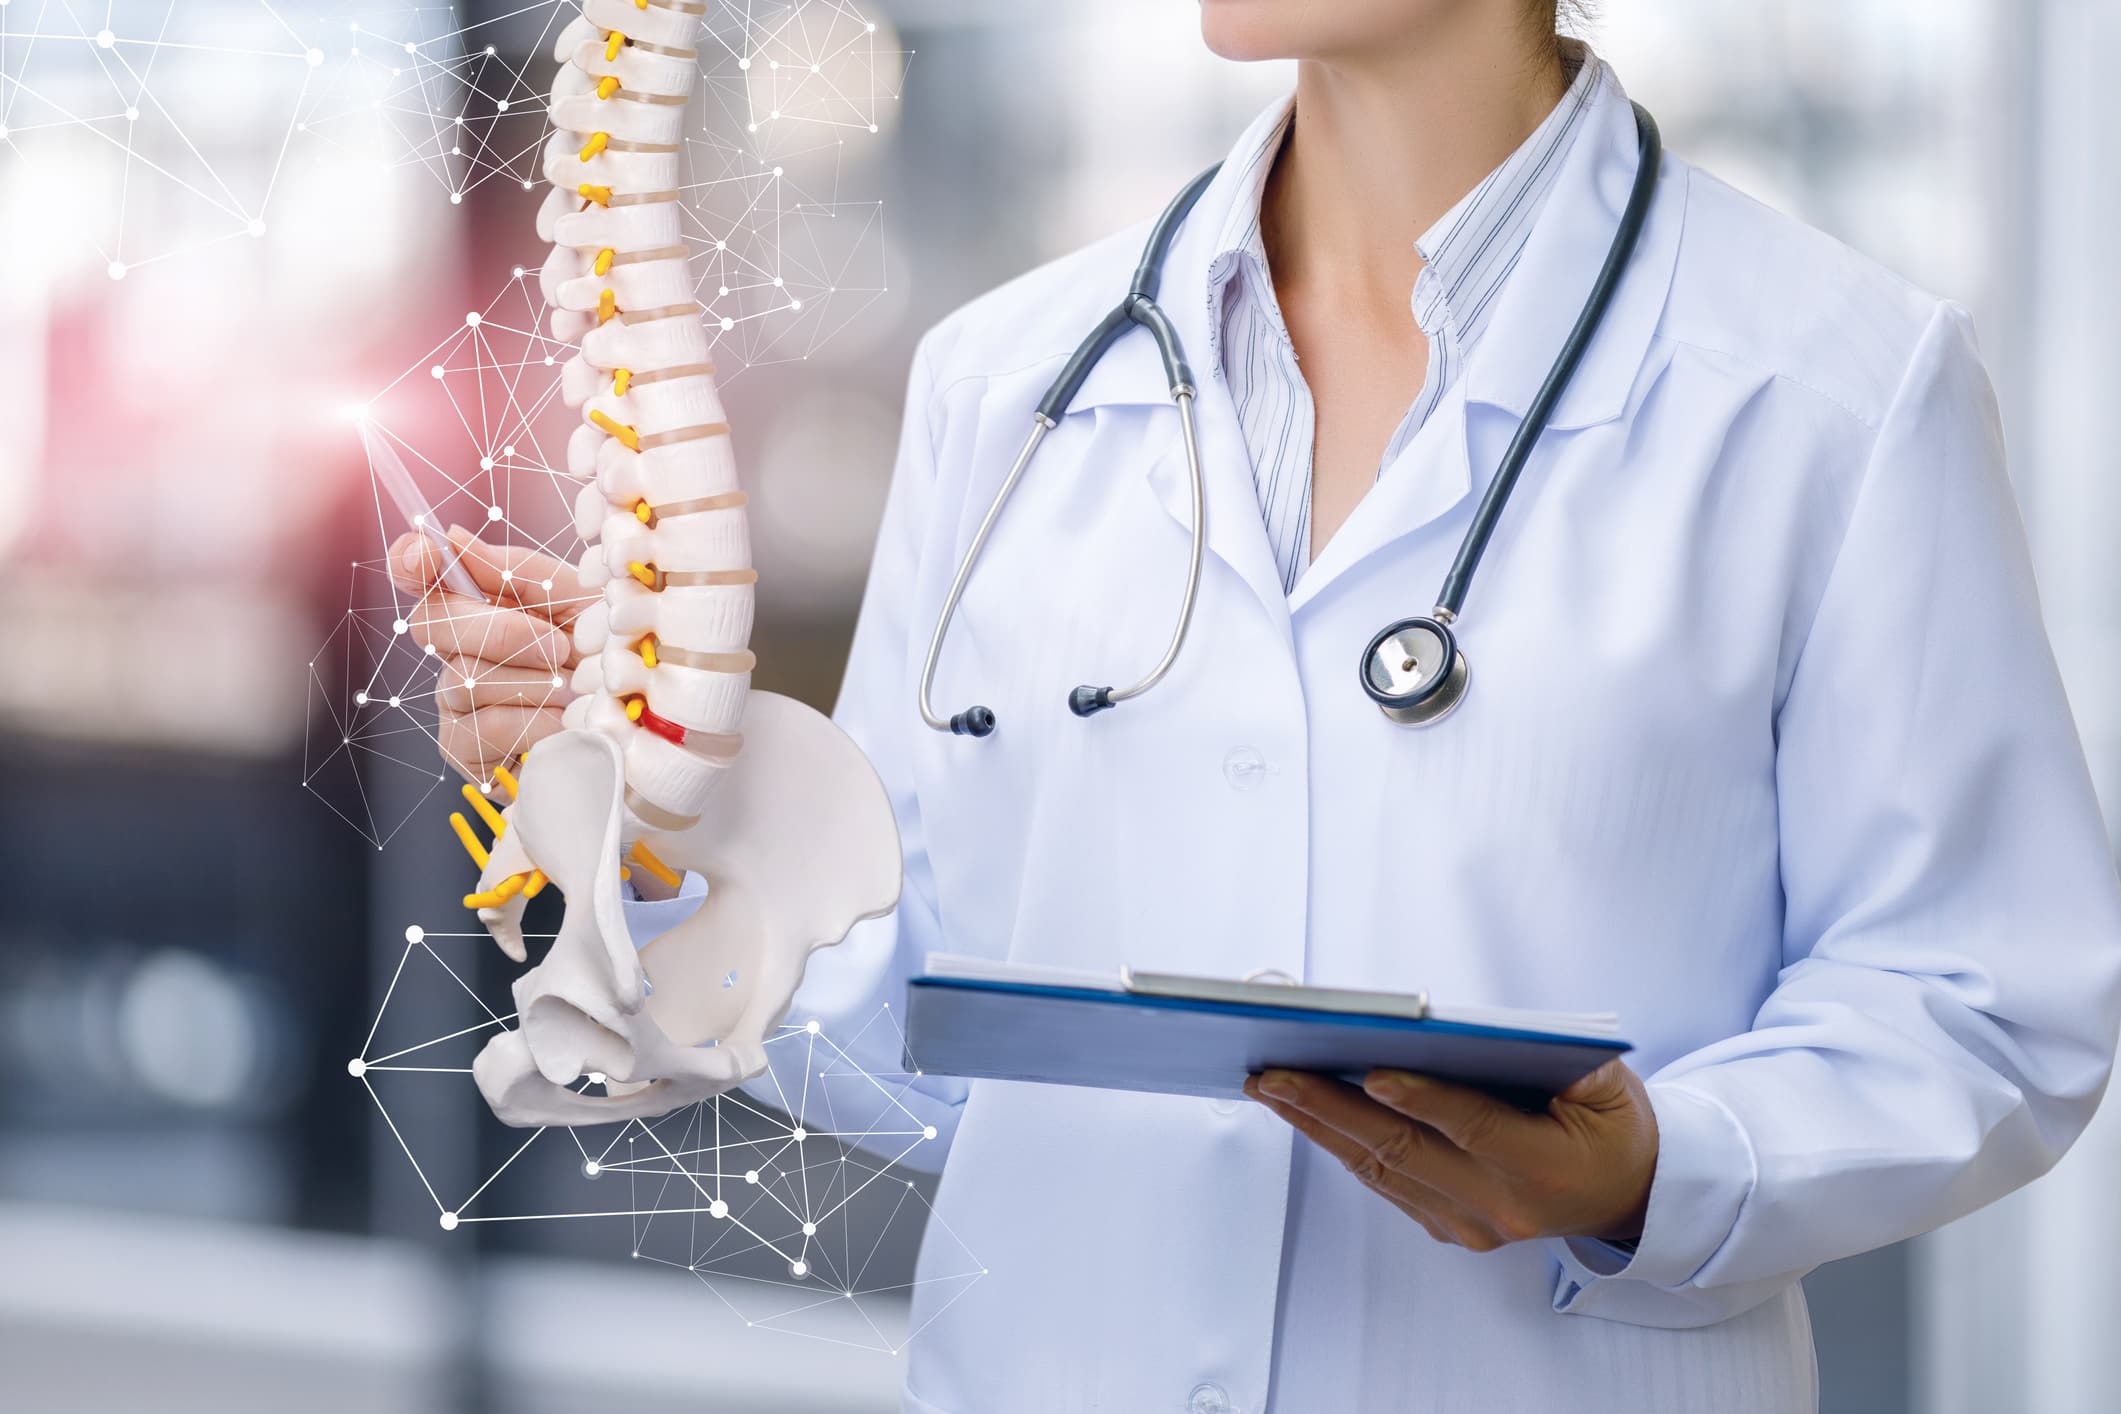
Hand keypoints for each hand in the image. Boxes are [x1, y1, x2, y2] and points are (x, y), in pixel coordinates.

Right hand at [387, 527, 591, 783]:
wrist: (639, 723)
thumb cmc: (608, 655)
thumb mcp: (579, 600)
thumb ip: (517, 571)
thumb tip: (451, 539)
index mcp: (479, 605)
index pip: (419, 574)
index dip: (413, 561)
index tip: (426, 554)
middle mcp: (455, 652)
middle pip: (433, 625)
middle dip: (502, 632)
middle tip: (558, 646)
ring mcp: (455, 704)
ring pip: (464, 681)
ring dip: (535, 684)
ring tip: (577, 692)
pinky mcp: (467, 753)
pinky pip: (484, 728)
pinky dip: (536, 723)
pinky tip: (565, 724)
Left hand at [1244, 1060, 1657, 1250]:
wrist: (1628, 1194)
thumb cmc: (1610, 1124)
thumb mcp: (1604, 1082)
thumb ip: (1551, 1054)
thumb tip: (1468, 1028)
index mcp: (1545, 1165)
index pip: (1474, 1128)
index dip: (1424, 1100)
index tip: (1373, 1071)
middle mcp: (1501, 1205)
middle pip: (1403, 1152)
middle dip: (1332, 1108)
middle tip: (1277, 1073)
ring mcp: (1470, 1223)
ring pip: (1381, 1170)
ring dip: (1318, 1125)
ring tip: (1270, 1085)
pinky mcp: (1448, 1227)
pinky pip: (1385, 1181)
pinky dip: (1341, 1143)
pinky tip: (1303, 1110)